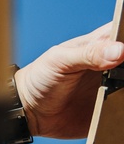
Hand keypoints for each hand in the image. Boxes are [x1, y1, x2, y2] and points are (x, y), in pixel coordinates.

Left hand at [15, 22, 123, 138]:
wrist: (29, 110)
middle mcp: (111, 65)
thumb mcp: (59, 60)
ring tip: (119, 89)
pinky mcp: (113, 108)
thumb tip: (120, 50)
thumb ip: (88, 54)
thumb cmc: (39, 77)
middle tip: (120, 73)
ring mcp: (114, 86)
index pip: (123, 32)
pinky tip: (122, 106)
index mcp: (99, 45)